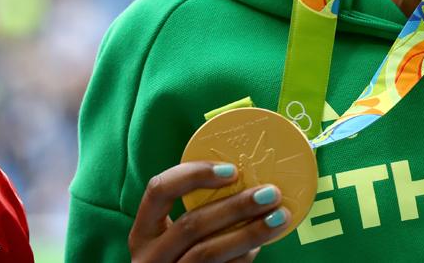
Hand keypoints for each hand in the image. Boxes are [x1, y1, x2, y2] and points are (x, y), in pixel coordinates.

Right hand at [128, 161, 291, 262]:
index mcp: (143, 233)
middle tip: (270, 193)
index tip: (233, 170)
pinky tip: (260, 245)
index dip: (194, 175)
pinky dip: (244, 256)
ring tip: (280, 217)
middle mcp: (149, 257)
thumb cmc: (184, 257)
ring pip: (207, 252)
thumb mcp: (179, 237)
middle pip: (191, 224)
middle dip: (235, 206)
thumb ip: (203, 212)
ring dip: (249, 232)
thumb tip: (254, 183)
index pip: (159, 190)